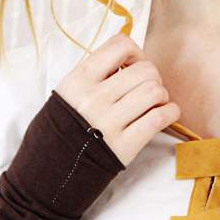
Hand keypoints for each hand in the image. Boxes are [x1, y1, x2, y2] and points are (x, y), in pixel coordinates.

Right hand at [54, 33, 179, 165]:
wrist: (50, 174)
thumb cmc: (64, 128)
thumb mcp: (69, 92)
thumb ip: (96, 73)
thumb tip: (131, 57)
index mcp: (78, 80)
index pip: (120, 45)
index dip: (135, 53)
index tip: (132, 66)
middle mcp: (93, 99)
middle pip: (145, 69)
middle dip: (153, 77)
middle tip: (145, 89)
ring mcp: (108, 123)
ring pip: (154, 90)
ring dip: (161, 96)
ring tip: (152, 104)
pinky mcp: (123, 147)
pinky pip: (160, 118)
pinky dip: (170, 112)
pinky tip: (164, 115)